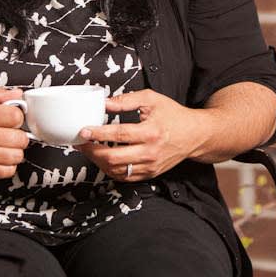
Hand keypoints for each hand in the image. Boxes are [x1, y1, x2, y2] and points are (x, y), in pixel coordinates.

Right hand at [0, 87, 27, 179]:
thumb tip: (17, 94)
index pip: (15, 116)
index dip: (18, 117)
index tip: (12, 120)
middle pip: (20, 138)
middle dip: (19, 136)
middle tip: (10, 135)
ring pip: (17, 156)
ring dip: (15, 152)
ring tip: (6, 147)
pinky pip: (9, 171)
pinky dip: (9, 166)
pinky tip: (1, 158)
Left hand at [74, 89, 208, 181]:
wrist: (194, 135)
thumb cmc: (173, 115)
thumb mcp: (152, 99)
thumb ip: (127, 100)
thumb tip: (105, 103)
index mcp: (150, 132)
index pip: (119, 135)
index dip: (98, 133)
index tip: (84, 130)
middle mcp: (150, 152)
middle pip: (114, 158)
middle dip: (92, 151)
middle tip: (81, 143)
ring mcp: (150, 166)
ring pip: (117, 170)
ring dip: (99, 162)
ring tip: (90, 150)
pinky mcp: (150, 174)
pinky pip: (125, 177)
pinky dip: (111, 170)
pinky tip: (104, 159)